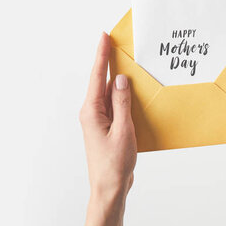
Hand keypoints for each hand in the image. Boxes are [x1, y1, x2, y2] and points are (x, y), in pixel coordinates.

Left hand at [79, 32, 135, 225]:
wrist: (110, 187)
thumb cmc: (114, 163)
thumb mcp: (122, 130)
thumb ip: (121, 103)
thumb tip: (120, 79)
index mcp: (92, 111)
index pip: (97, 77)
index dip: (101, 55)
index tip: (103, 37)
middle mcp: (92, 113)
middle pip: (101, 81)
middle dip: (108, 62)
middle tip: (115, 43)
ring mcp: (99, 120)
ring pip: (109, 93)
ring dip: (118, 79)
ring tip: (126, 62)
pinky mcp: (108, 127)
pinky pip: (115, 105)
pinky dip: (124, 96)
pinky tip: (133, 92)